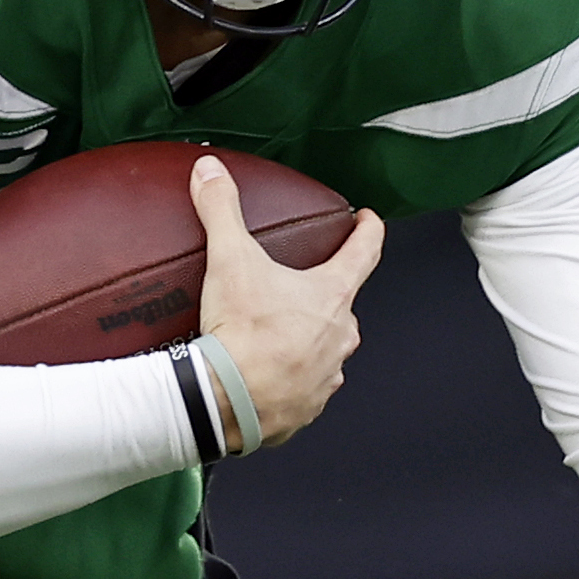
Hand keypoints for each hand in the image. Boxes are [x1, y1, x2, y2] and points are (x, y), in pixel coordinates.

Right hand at [190, 151, 384, 449]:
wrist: (226, 402)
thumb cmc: (241, 334)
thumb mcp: (230, 260)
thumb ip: (222, 209)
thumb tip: (211, 172)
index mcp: (332, 296)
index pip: (365, 252)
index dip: (368, 231)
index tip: (367, 221)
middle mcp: (340, 336)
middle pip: (341, 305)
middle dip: (321, 295)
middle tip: (292, 288)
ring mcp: (327, 375)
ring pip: (324, 349)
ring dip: (304, 340)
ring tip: (270, 335)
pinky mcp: (307, 407)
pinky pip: (304, 387)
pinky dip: (288, 378)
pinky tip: (262, 373)